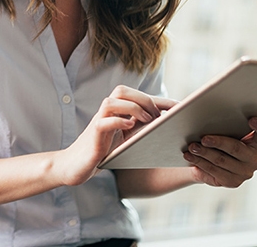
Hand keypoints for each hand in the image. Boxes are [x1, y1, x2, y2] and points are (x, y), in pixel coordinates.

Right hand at [56, 85, 176, 185]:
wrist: (75, 166)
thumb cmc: (103, 153)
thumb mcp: (126, 140)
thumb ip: (140, 130)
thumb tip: (168, 127)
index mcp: (116, 113)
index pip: (137, 96)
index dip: (160, 100)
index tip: (180, 107)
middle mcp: (106, 114)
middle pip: (121, 90)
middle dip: (144, 99)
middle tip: (157, 117)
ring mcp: (98, 123)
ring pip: (111, 102)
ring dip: (132, 108)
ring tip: (146, 120)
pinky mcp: (93, 136)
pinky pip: (104, 122)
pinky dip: (118, 121)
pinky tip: (130, 127)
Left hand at [183, 117, 256, 187]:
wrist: (209, 162)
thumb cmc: (218, 140)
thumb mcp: (222, 130)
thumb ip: (222, 122)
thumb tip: (198, 112)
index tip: (252, 120)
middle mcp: (255, 159)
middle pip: (236, 148)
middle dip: (218, 142)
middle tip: (204, 138)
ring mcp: (245, 172)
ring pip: (221, 160)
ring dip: (204, 153)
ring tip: (191, 147)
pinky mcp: (232, 182)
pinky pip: (213, 171)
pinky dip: (199, 162)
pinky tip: (190, 157)